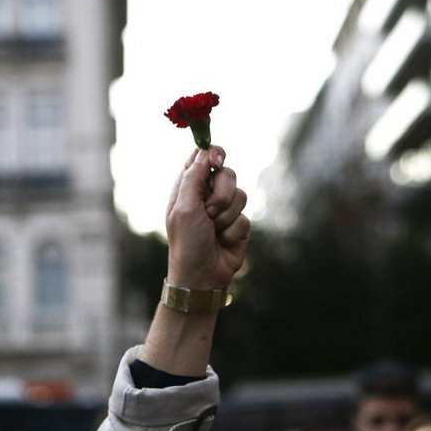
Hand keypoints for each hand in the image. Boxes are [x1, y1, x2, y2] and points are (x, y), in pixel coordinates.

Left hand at [165, 145, 248, 290]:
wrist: (201, 277)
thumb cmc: (186, 243)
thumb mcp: (184, 208)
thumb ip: (193, 178)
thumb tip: (204, 152)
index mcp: (188, 188)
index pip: (202, 158)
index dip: (213, 155)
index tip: (217, 162)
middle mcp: (206, 196)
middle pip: (227, 174)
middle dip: (222, 193)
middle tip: (209, 211)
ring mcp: (224, 210)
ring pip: (241, 195)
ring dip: (227, 216)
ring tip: (214, 231)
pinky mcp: (238, 225)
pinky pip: (246, 217)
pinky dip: (234, 231)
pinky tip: (223, 242)